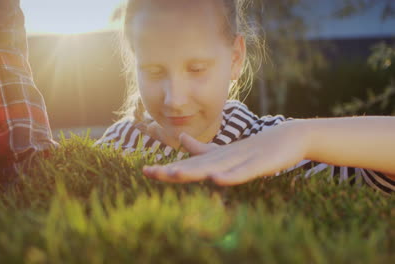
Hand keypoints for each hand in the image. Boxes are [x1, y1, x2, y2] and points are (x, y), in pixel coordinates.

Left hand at [143, 121, 309, 185]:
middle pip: (196, 166)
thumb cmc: (254, 147)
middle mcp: (224, 158)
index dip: (168, 169)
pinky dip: (230, 176)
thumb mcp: (226, 152)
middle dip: (173, 170)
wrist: (288, 137)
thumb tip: (181, 139)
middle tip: (149, 172)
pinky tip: (217, 179)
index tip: (145, 171)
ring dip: (194, 171)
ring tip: (174, 174)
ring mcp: (241, 159)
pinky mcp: (259, 164)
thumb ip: (203, 149)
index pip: (188, 166)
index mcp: (216, 158)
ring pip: (215, 167)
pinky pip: (243, 172)